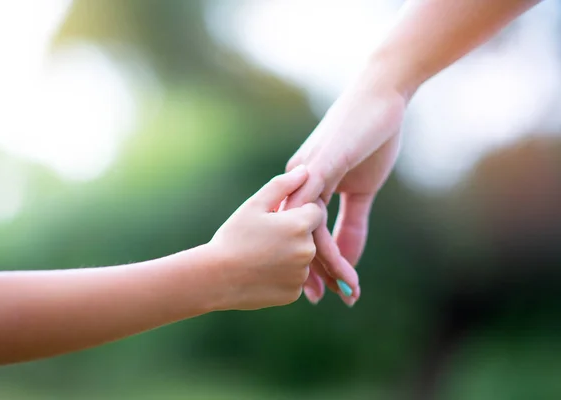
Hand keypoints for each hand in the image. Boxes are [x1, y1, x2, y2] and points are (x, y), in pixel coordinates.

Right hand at [210, 165, 322, 309]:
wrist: (215, 278)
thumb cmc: (233, 237)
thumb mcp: (254, 205)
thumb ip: (282, 185)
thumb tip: (305, 170)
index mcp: (300, 225)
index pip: (314, 211)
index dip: (295, 213)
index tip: (275, 219)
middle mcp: (307, 250)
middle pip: (309, 235)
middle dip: (292, 234)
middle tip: (263, 239)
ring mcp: (301, 275)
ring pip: (301, 258)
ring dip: (288, 255)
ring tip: (259, 256)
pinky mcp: (293, 293)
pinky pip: (293, 279)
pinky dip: (281, 276)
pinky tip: (260, 272)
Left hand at [286, 81, 406, 304]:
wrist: (382, 98)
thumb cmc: (371, 139)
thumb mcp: (362, 190)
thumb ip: (352, 223)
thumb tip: (348, 255)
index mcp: (304, 187)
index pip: (301, 232)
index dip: (309, 262)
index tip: (320, 289)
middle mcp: (297, 182)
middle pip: (295, 235)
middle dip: (309, 270)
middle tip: (320, 299)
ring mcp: (306, 174)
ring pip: (304, 229)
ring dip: (322, 263)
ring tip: (342, 289)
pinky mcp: (321, 166)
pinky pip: (316, 211)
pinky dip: (325, 240)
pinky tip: (336, 263)